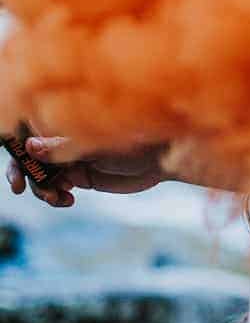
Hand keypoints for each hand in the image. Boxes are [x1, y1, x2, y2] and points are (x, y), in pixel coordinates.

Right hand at [5, 133, 168, 207]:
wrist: (160, 157)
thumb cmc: (130, 139)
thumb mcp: (93, 144)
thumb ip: (61, 147)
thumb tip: (28, 147)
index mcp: (60, 122)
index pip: (26, 136)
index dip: (15, 154)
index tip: (16, 174)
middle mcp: (61, 139)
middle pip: (29, 159)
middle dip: (28, 176)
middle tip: (35, 191)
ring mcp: (69, 158)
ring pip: (41, 177)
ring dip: (42, 189)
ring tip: (58, 198)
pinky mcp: (80, 176)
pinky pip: (57, 188)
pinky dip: (55, 196)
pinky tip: (67, 200)